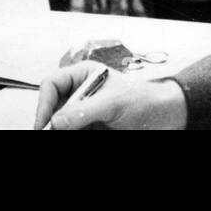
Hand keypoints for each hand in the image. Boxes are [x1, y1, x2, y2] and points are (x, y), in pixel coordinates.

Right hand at [33, 63, 187, 130]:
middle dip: (49, 122)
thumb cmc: (144, 100)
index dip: (44, 103)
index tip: (45, 123)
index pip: (52, 84)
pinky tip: (71, 135)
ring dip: (60, 131)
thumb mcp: (113, 102)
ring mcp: (84, 114)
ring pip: (61, 125)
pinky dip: (69, 134)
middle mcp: (80, 94)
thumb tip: (58, 121)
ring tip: (58, 134)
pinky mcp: (90, 129)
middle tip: (47, 133)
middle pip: (53, 107)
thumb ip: (84, 111)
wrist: (166, 119)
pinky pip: (73, 132)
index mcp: (83, 76)